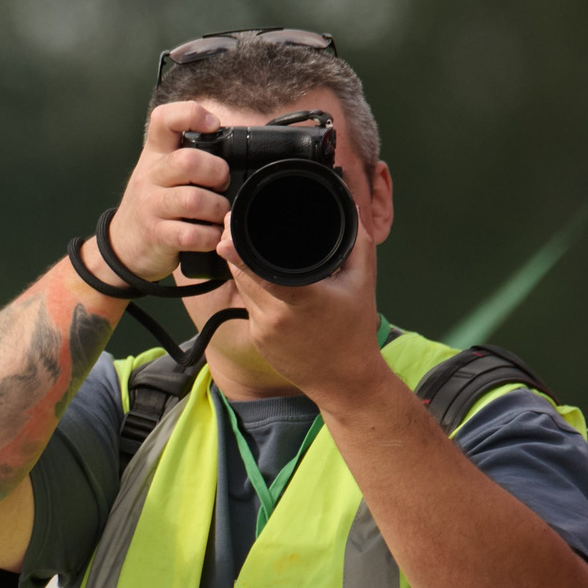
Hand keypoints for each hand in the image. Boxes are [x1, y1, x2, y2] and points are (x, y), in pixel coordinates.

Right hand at [105, 102, 235, 282]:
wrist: (122, 245)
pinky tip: (211, 236)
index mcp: (155, 155)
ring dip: (218, 209)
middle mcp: (150, 176)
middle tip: (221, 185)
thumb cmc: (151, 205)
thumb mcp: (160, 173)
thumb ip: (188, 158)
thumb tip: (232, 150)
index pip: (165, 119)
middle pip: (188, 161)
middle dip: (217, 173)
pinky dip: (210, 237)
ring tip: (218, 214)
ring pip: (193, 200)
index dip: (192, 114)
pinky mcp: (157, 235)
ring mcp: (151, 206)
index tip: (213, 125)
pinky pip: (192, 235)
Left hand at [220, 210, 386, 408]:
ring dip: (242, 265)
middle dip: (236, 247)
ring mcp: (262, 329)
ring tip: (249, 244)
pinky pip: (247, 303)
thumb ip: (356, 240)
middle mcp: (275, 314)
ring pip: (241, 286)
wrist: (345, 380)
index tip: (224, 237)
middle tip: (237, 221)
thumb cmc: (355, 330)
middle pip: (242, 272)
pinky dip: (253, 288)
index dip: (238, 254)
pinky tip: (265, 279)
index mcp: (301, 298)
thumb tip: (350, 207)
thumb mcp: (363, 281)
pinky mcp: (256, 338)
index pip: (260, 272)